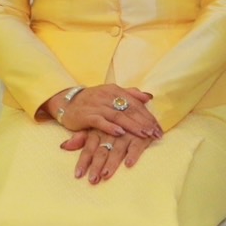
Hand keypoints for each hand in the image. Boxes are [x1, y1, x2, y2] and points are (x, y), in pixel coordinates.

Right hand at [44, 84, 162, 139]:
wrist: (66, 102)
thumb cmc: (92, 100)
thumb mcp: (111, 94)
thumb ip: (129, 94)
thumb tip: (148, 97)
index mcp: (115, 91)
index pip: (136, 104)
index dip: (148, 116)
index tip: (158, 128)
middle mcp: (108, 96)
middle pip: (130, 110)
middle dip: (144, 122)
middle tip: (155, 133)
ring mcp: (97, 105)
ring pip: (118, 115)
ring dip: (132, 126)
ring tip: (144, 134)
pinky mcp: (87, 115)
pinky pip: (100, 121)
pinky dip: (110, 127)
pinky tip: (120, 133)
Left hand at [62, 127, 153, 182]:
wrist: (137, 109)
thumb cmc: (113, 123)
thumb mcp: (95, 127)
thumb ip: (81, 137)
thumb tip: (63, 146)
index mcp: (99, 131)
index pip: (88, 148)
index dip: (84, 161)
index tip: (78, 175)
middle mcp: (111, 133)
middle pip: (102, 151)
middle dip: (97, 166)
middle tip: (92, 180)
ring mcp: (126, 134)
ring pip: (117, 150)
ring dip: (112, 163)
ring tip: (106, 174)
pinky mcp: (140, 136)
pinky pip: (137, 145)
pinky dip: (133, 154)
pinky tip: (129, 163)